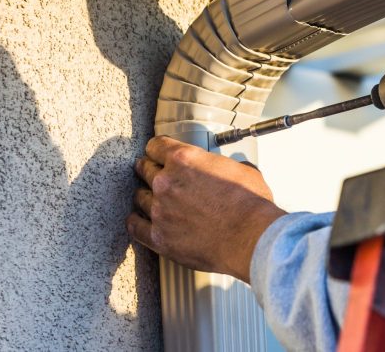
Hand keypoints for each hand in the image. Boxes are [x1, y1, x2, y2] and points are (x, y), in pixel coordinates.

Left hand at [127, 136, 286, 282]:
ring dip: (145, 195)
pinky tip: (138, 220)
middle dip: (148, 168)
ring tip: (149, 197)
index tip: (157, 151)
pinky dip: (136, 222)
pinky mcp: (158, 237)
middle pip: (144, 168)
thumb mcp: (241, 170)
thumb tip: (230, 169)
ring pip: (139, 196)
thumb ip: (224, 166)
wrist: (249, 238)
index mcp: (185, 159)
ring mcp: (159, 210)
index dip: (157, 148)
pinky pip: (135, 226)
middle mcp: (166, 181)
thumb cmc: (249, 204)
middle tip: (151, 171)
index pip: (156, 145)